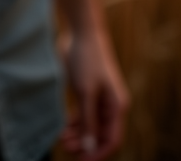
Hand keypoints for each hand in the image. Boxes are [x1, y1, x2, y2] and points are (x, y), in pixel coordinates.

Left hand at [60, 28, 128, 159]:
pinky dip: (76, 123)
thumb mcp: (86, 92)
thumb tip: (89, 146)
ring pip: (91, 126)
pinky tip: (64, 128)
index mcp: (117, 106)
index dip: (98, 152)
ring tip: (62, 139)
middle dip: (85, 144)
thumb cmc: (88, 59)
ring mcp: (100, 99)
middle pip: (100, 135)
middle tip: (66, 148)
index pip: (112, 139)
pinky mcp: (89, 92)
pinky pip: (85, 115)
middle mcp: (111, 105)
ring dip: (78, 135)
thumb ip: (88, 120)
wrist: (82, 32)